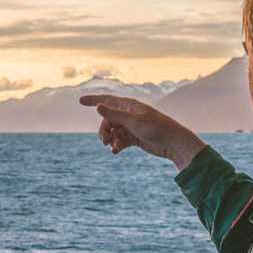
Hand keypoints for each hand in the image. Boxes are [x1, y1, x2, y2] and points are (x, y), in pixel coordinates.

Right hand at [78, 94, 204, 169]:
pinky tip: (116, 151)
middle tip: (104, 140)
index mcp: (129, 106)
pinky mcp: (135, 138)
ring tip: (112, 147)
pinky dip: (116, 145)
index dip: (93, 100)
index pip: (107, 100)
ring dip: (110, 139)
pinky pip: (120, 140)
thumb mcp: (134, 121)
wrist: (173, 143)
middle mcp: (129, 114)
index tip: (80, 101)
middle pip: (108, 120)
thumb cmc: (156, 128)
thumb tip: (98, 106)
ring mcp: (132, 126)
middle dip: (103, 130)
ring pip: (113, 131)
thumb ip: (115, 114)